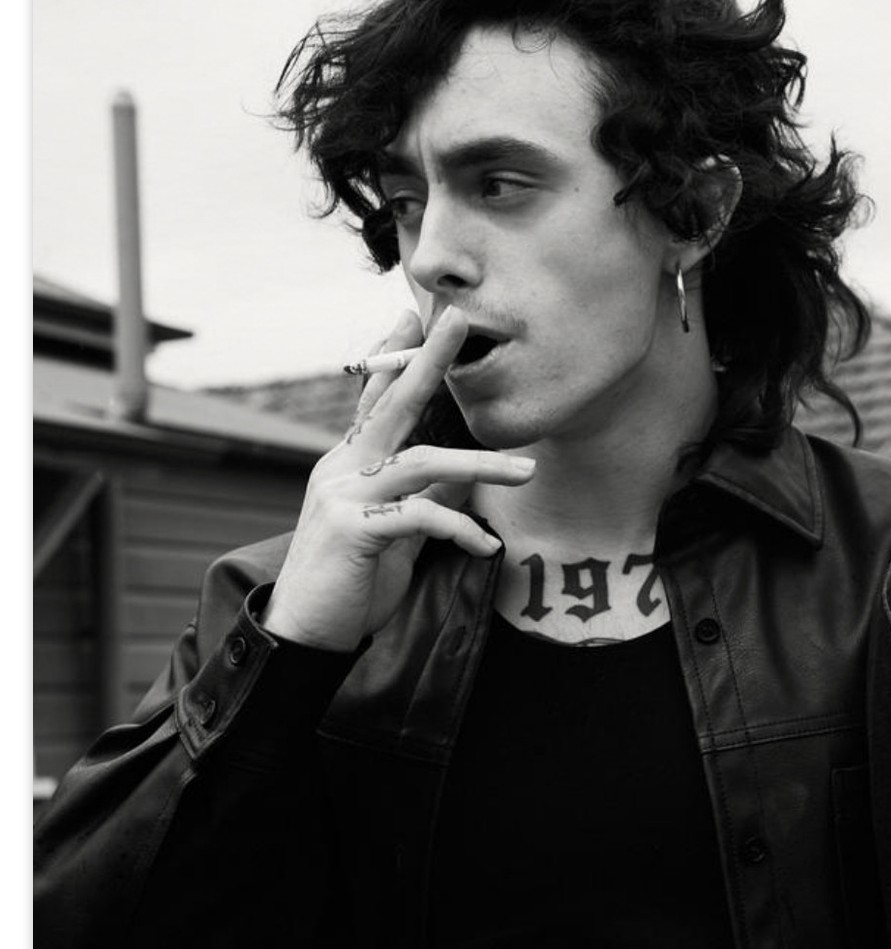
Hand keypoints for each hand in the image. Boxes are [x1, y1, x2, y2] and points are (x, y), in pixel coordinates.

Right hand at [262, 306, 536, 651]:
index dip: (394, 357)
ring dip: (480, 463)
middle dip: (429, 360)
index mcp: (350, 463)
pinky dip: (460, 528)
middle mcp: (342, 468)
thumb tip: (464, 476)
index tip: (414, 317)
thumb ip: (424, 498)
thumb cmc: (353, 581)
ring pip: (421, 461)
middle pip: (391, 402)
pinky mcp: (351, 529)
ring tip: (527, 470)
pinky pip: (420, 517)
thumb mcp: (396, 532)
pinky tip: (487, 547)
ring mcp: (342, 495)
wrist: (304, 631)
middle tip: (460, 321)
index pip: (374, 398)